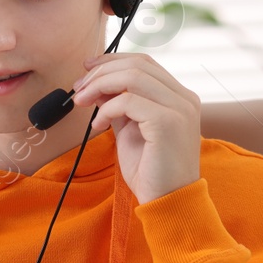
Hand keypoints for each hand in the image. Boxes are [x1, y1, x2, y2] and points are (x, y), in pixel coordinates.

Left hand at [70, 52, 201, 203]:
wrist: (168, 202)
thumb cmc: (151, 171)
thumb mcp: (131, 130)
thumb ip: (119, 106)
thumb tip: (96, 86)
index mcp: (179, 97)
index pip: (145, 63)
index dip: (113, 61)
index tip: (87, 68)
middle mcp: (184, 98)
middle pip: (137, 64)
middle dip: (101, 72)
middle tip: (78, 88)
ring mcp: (179, 108)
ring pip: (132, 76)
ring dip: (99, 86)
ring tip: (81, 102)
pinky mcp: (168, 122)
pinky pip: (128, 101)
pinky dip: (106, 110)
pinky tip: (98, 126)